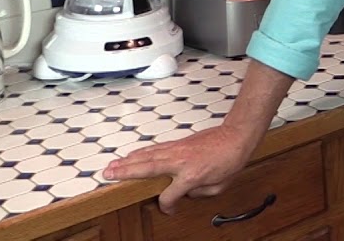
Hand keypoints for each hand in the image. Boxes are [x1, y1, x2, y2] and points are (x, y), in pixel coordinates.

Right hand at [103, 124, 255, 213]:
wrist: (236, 135)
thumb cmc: (231, 160)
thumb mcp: (219, 186)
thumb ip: (200, 193)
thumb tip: (186, 193)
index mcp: (190, 176)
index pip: (169, 196)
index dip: (166, 205)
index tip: (168, 208)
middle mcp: (180, 162)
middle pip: (147, 169)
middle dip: (126, 173)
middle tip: (107, 175)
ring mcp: (177, 150)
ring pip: (147, 156)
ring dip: (127, 161)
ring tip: (111, 165)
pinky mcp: (178, 143)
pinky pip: (155, 148)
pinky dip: (142, 152)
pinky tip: (132, 155)